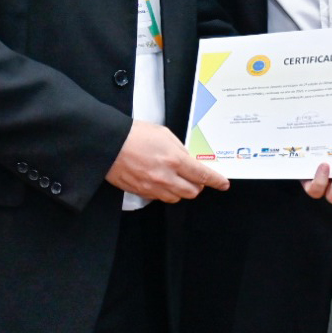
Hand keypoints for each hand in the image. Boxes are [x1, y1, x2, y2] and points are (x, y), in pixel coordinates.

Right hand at [106, 121, 228, 202]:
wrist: (108, 144)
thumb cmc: (134, 134)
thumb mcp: (164, 134)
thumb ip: (180, 149)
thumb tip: (189, 160)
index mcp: (174, 159)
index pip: (202, 175)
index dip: (216, 181)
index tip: (223, 184)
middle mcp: (165, 177)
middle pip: (192, 192)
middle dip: (197, 185)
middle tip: (195, 177)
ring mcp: (152, 187)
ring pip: (177, 198)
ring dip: (181, 190)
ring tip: (175, 178)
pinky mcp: (141, 192)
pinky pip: (160, 198)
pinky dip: (165, 192)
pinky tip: (160, 180)